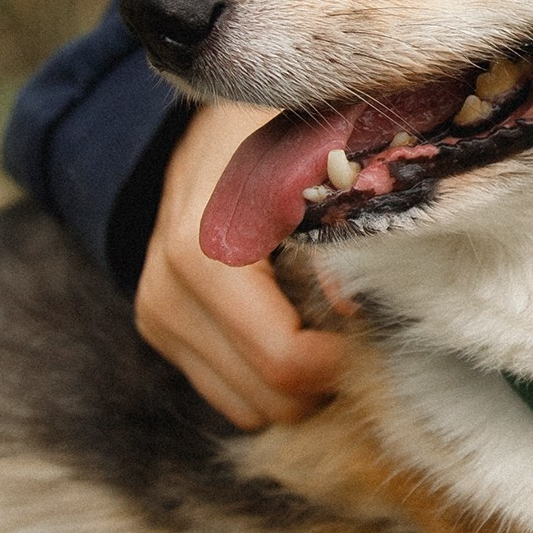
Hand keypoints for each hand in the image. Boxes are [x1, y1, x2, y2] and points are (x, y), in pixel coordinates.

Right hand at [136, 100, 347, 427]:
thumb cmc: (280, 141)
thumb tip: (354, 315)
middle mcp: (170, 291)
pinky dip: (266, 378)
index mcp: (206, 255)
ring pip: (247, 408)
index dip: (342, 360)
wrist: (214, 124)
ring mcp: (158, 314)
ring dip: (296, 384)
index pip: (285, 362)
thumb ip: (340, 240)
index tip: (373, 328)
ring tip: (322, 326)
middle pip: (269, 398)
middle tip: (354, 329)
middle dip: (323, 378)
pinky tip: (287, 327)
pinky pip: (228, 395)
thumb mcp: (320, 173)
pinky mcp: (159, 327)